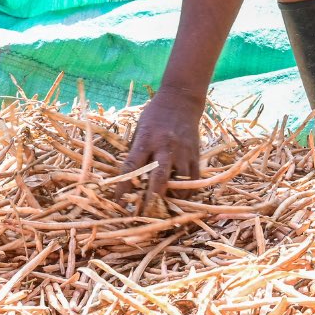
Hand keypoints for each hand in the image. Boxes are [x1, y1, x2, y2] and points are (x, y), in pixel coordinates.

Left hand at [117, 87, 204, 215]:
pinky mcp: (195, 154)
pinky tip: (180, 199)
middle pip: (159, 176)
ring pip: (181, 181)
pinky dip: (187, 192)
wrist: (181, 100)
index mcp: (147, 138)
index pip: (132, 166)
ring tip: (164, 209)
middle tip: (144, 214)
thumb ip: (136, 151)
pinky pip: (194, 179)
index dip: (123, 186)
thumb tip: (128, 179)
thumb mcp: (140, 128)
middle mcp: (166, 146)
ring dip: (172, 198)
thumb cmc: (155, 114)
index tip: (118, 202)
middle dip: (152, 198)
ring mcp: (183, 151)